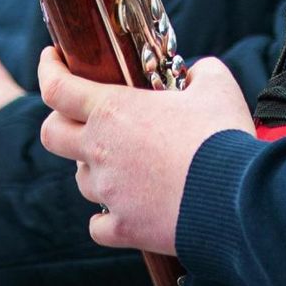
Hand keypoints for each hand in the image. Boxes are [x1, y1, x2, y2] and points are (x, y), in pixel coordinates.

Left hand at [38, 48, 253, 256]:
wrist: (237, 198)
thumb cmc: (222, 135)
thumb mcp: (217, 85)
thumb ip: (200, 71)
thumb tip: (195, 74)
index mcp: (113, 110)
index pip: (56, 87)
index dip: (48, 68)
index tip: (51, 58)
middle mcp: (100, 150)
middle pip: (50, 134)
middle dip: (58, 123)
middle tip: (79, 118)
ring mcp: (109, 191)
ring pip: (80, 180)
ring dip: (94, 170)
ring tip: (122, 164)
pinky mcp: (124, 227)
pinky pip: (99, 225)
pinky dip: (108, 217)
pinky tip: (124, 209)